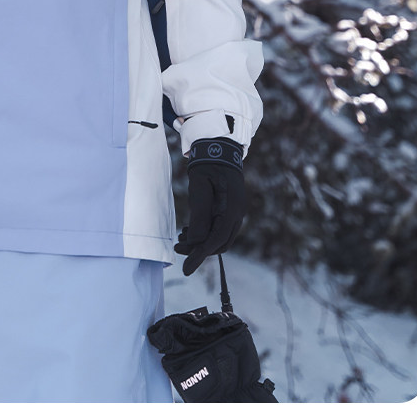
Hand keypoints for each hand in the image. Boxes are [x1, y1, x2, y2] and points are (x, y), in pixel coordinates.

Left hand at [174, 137, 245, 275]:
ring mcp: (235, 212)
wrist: (218, 149)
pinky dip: (205, 233)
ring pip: (219, 238)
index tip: (186, 268)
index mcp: (232, 208)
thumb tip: (196, 241)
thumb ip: (199, 213)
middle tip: (178, 247)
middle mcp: (237, 214)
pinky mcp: (229, 210)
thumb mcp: (200, 186)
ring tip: (182, 236)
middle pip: (219, 243)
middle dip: (199, 249)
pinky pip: (218, 229)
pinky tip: (190, 228)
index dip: (200, 255)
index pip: (216, 239)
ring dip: (201, 241)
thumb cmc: (207, 165)